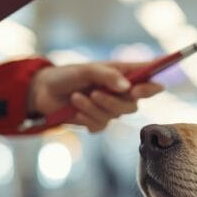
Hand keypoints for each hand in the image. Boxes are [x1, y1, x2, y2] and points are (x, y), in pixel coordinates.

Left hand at [27, 62, 164, 131]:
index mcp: (121, 73)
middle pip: (133, 104)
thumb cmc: (66, 76)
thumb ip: (107, 76)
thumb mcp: (86, 70)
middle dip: (114, 101)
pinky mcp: (97, 122)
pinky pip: (101, 126)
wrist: (42, 93)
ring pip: (115, 115)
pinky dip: (87, 118)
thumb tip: (127, 87)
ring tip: (77, 97)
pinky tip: (75, 110)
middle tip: (96, 93)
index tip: (153, 88)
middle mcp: (119, 91)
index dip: (154, 83)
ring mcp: (109, 108)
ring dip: (94, 107)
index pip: (147, 77)